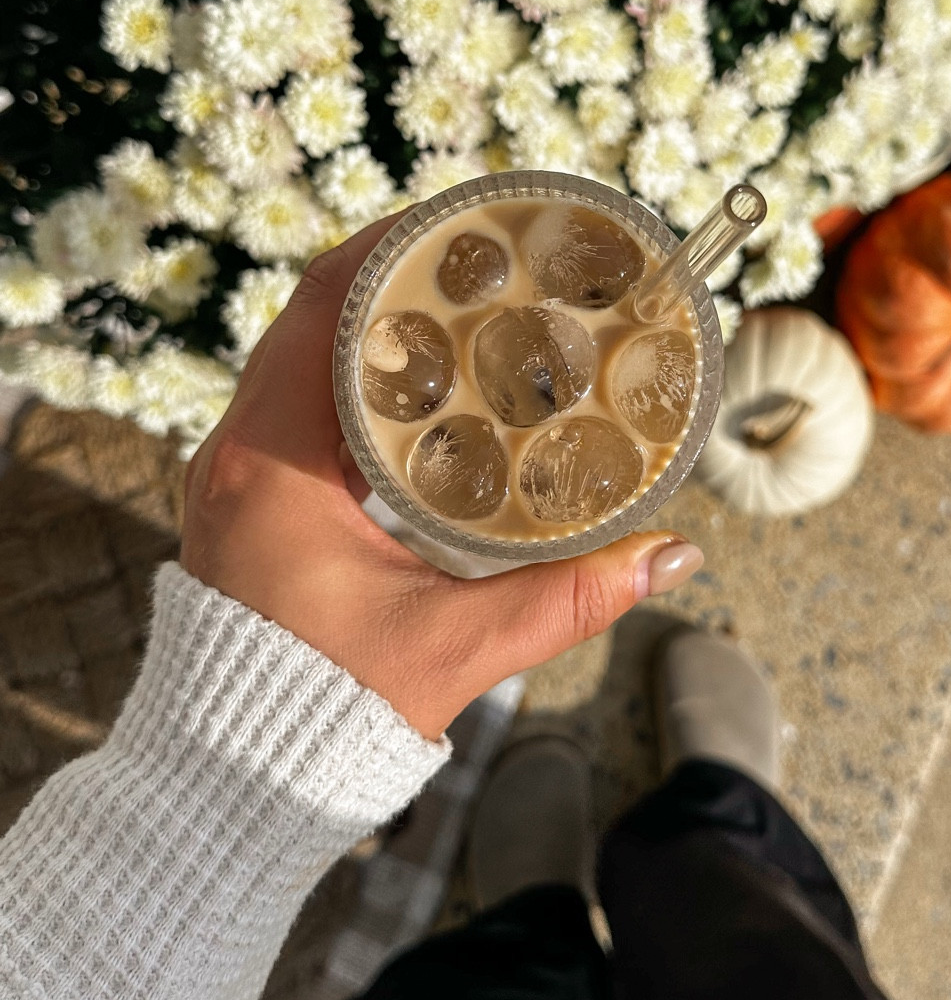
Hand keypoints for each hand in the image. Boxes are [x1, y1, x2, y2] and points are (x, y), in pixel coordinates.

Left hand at [181, 218, 704, 738]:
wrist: (231, 775)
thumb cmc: (328, 708)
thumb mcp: (457, 644)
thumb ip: (567, 596)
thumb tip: (671, 555)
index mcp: (275, 463)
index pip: (322, 308)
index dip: (387, 249)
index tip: (458, 225)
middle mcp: (236, 451)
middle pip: (310, 318)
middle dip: (391, 278)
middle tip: (478, 261)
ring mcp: (230, 472)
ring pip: (295, 358)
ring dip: (366, 325)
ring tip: (456, 307)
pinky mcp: (241, 497)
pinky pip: (288, 401)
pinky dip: (344, 375)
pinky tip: (412, 385)